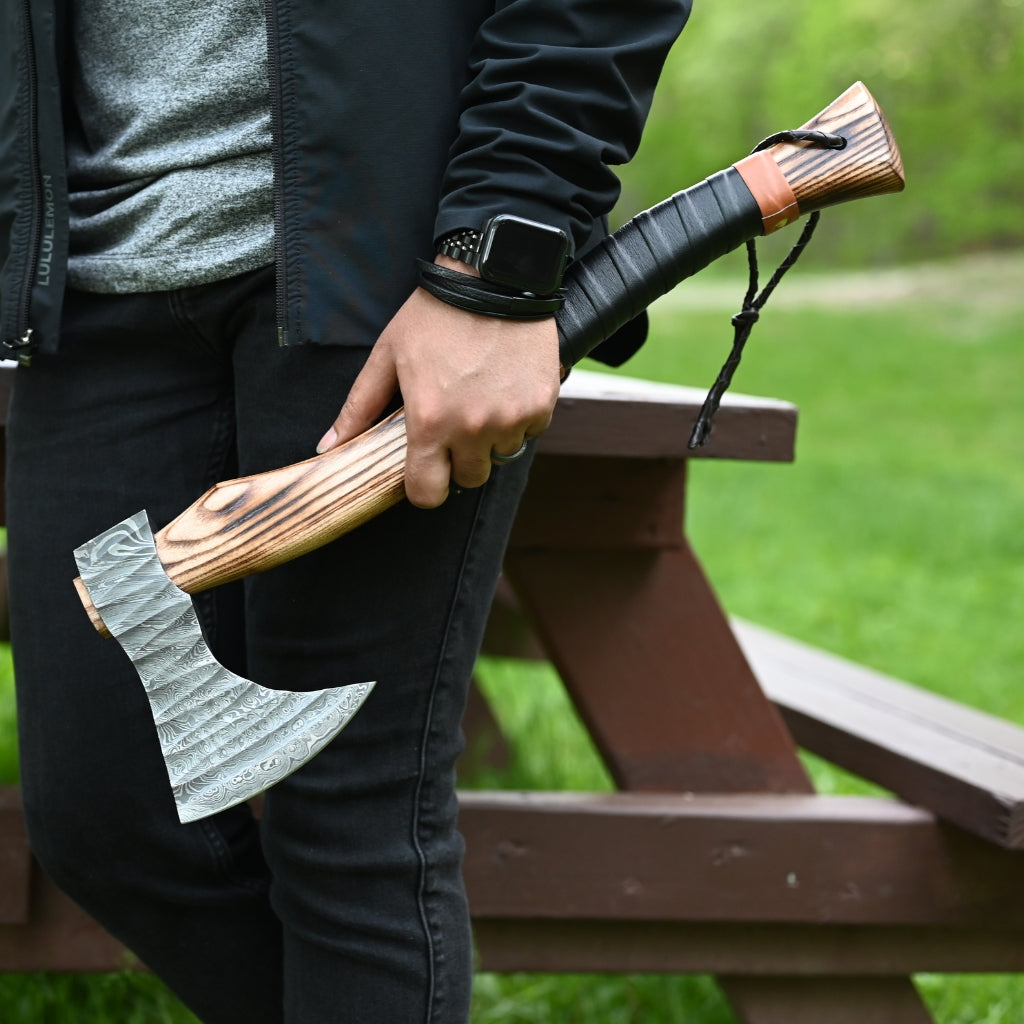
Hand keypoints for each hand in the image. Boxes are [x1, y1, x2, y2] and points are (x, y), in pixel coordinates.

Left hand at [316, 262, 560, 508]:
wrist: (494, 279)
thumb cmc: (435, 315)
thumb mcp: (389, 355)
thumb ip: (359, 407)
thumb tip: (329, 446)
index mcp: (430, 422)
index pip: (428, 493)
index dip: (425, 487)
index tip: (427, 471)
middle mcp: (472, 428)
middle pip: (469, 479)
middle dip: (460, 461)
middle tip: (455, 425)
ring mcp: (511, 419)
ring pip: (501, 455)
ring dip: (491, 438)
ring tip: (481, 398)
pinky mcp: (541, 406)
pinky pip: (529, 432)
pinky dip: (519, 418)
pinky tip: (505, 387)